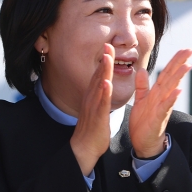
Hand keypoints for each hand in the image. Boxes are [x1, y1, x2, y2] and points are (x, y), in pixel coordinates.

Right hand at [69, 44, 113, 175]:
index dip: (104, 61)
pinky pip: (101, 103)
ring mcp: (93, 106)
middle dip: (103, 60)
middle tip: (107, 44)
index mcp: (93, 96)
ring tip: (107, 57)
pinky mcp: (98, 116)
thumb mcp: (97, 108)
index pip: (99, 75)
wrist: (84, 147)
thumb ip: (100, 96)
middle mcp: (91, 98)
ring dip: (103, 71)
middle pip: (98, 75)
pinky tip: (107, 83)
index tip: (108, 47)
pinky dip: (104, 92)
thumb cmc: (92, 129)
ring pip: (99, 85)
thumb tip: (104, 85)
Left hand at [130, 49, 191, 158]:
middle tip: (191, 50)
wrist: (143, 142)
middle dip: (180, 63)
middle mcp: (162, 97)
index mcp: (157, 92)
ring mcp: (162, 107)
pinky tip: (179, 90)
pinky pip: (166, 106)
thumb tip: (141, 70)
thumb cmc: (144, 121)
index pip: (167, 73)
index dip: (175, 61)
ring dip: (179, 77)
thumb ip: (142, 86)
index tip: (184, 49)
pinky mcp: (159, 117)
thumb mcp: (141, 100)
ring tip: (187, 65)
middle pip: (172, 77)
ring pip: (171, 89)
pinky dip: (172, 99)